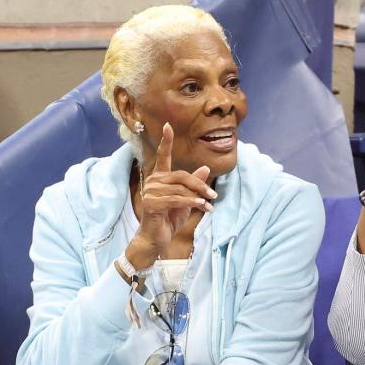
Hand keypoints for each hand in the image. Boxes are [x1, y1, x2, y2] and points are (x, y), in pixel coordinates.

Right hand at [126, 123, 216, 266]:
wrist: (157, 238)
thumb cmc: (170, 218)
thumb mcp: (187, 200)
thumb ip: (194, 184)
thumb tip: (205, 168)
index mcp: (160, 178)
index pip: (163, 157)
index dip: (166, 141)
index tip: (168, 125)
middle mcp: (153, 181)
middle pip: (181, 176)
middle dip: (200, 185)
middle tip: (214, 195)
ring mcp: (150, 192)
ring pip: (180, 188)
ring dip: (198, 196)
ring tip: (210, 204)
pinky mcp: (152, 203)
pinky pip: (176, 199)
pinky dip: (191, 202)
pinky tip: (202, 206)